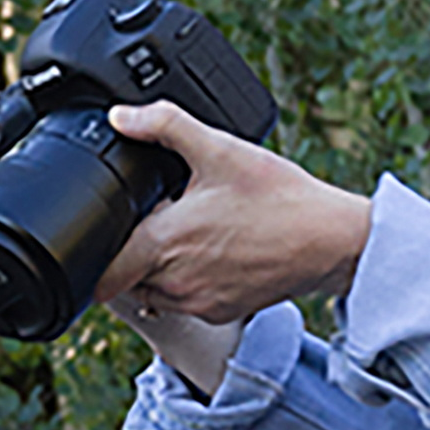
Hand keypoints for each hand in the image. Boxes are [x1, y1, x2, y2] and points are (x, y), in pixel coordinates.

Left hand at [93, 101, 375, 339]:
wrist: (331, 240)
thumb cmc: (280, 198)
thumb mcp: (219, 149)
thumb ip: (164, 125)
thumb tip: (121, 116)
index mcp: (163, 244)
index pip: (101, 269)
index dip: (98, 247)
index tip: (110, 227)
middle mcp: (174, 283)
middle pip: (123, 277)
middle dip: (128, 252)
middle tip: (154, 219)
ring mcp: (196, 303)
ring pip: (151, 291)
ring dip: (154, 269)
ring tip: (183, 234)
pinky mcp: (219, 313)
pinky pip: (183, 303)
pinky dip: (184, 282)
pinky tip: (209, 251)